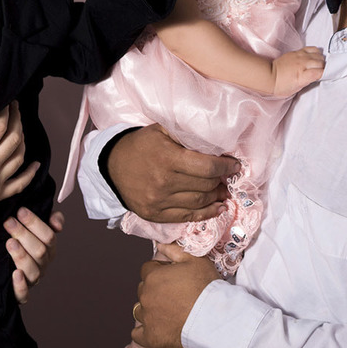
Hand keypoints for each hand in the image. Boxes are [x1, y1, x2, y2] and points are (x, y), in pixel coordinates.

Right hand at [0, 104, 35, 239]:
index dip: (5, 110)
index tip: (5, 99)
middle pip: (14, 137)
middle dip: (17, 119)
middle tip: (15, 106)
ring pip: (20, 155)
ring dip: (23, 138)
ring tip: (20, 126)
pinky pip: (21, 182)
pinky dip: (30, 172)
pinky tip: (35, 164)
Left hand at [4, 209, 63, 302]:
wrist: (3, 268)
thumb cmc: (23, 242)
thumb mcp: (36, 228)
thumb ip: (50, 219)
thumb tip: (57, 223)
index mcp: (49, 249)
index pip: (48, 236)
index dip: (35, 223)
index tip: (20, 211)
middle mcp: (43, 265)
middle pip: (40, 252)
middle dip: (24, 234)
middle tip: (9, 222)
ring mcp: (32, 279)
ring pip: (33, 271)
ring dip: (22, 256)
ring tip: (9, 242)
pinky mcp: (19, 294)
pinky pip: (23, 295)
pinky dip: (20, 286)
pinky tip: (15, 274)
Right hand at [107, 124, 237, 222]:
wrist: (111, 165)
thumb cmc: (140, 145)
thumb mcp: (161, 130)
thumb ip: (186, 134)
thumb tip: (216, 142)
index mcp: (167, 158)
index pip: (207, 167)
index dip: (226, 167)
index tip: (235, 165)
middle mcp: (163, 182)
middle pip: (205, 186)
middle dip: (221, 181)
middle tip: (228, 177)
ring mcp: (158, 201)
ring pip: (199, 203)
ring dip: (216, 197)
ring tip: (223, 191)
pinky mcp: (155, 214)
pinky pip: (187, 217)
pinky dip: (206, 214)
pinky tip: (217, 207)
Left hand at [131, 245, 219, 347]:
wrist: (215, 319)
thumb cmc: (207, 288)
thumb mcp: (195, 260)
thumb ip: (174, 250)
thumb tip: (160, 245)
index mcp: (153, 276)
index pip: (147, 269)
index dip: (160, 271)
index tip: (172, 278)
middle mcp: (146, 296)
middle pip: (143, 289)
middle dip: (155, 290)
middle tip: (174, 295)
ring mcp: (147, 318)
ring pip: (140, 310)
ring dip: (150, 310)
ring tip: (169, 312)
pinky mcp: (151, 337)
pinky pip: (138, 334)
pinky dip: (146, 331)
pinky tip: (158, 328)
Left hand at [271, 46, 324, 95]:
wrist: (269, 76)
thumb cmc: (281, 85)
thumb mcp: (297, 88)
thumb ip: (309, 81)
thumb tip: (317, 75)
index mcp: (302, 76)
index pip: (321, 72)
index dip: (325, 74)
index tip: (325, 76)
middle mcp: (302, 64)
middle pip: (321, 62)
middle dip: (324, 67)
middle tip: (321, 71)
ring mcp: (299, 56)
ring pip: (318, 54)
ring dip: (320, 59)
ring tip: (318, 64)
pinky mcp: (296, 52)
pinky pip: (311, 48)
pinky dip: (315, 52)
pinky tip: (313, 57)